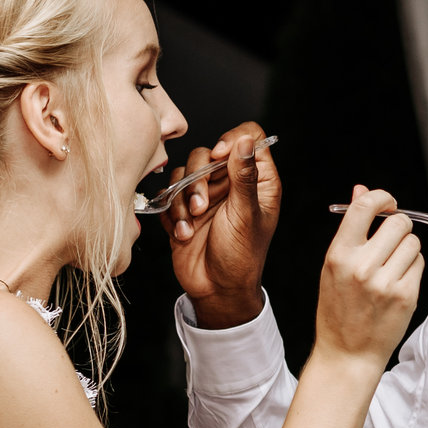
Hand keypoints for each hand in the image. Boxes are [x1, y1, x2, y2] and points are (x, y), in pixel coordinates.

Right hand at [169, 124, 281, 328]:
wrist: (216, 290)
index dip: (232, 140)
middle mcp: (232, 183)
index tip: (219, 156)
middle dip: (200, 178)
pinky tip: (182, 233)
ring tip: (192, 222)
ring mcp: (207, 195)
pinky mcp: (184, 208)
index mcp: (258, 181)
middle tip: (202, 207)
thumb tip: (244, 141)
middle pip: (208, 152)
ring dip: (183, 198)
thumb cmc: (241, 257)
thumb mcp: (246, 214)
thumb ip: (244, 176)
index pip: (248, 138)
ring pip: (185, 172)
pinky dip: (173, 213)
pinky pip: (169, 194)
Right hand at [316, 186, 422, 367]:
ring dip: (407, 249)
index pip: (364, 207)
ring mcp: (385, 283)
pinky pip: (420, 264)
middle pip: (399, 222)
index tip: (388, 203)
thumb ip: (351, 227)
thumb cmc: (339, 308)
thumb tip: (361, 189)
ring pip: (413, 243)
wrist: (347, 353)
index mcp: (338, 255)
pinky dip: (413, 268)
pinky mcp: (406, 296)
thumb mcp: (334, 266)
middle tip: (392, 241)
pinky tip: (398, 282)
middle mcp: (361, 267)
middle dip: (400, 227)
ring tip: (392, 267)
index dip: (382, 197)